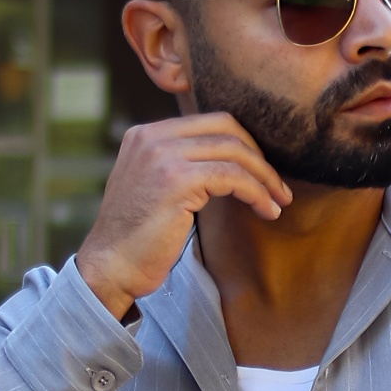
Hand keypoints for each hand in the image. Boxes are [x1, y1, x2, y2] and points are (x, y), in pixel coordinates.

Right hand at [76, 114, 290, 318]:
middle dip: (259, 156)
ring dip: (264, 177)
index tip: (262, 172)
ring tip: (279, 202)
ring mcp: (162, 156)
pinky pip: (232, 176)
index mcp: (146, 135)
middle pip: (225, 127)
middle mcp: (151, 137)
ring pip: (234, 151)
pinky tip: (267, 211)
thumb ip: (180, 166)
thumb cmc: (138, 240)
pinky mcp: (176, 180)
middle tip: (278, 187)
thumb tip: (228, 164)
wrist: (111, 268)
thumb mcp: (154, 189)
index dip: (244, 144)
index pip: (209, 122)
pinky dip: (256, 193)